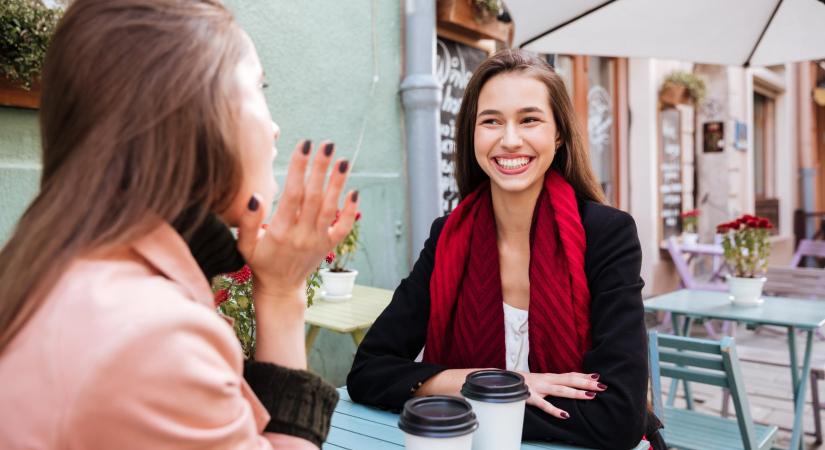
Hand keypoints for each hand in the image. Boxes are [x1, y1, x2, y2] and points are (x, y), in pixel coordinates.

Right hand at [236, 140, 357, 302]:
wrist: (280, 288)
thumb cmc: (259, 261)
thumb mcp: (245, 244)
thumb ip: (249, 221)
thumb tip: (257, 196)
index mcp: (280, 231)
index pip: (292, 195)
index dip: (299, 169)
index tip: (303, 146)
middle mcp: (302, 235)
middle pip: (314, 197)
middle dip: (321, 169)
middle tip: (327, 145)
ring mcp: (318, 241)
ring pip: (330, 208)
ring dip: (338, 184)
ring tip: (343, 161)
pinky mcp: (328, 246)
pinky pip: (343, 228)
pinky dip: (351, 211)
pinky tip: (354, 191)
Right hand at [518, 372, 606, 418]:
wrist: (501, 379)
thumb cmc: (522, 382)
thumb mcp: (539, 381)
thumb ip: (552, 383)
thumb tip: (566, 385)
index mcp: (549, 377)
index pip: (570, 374)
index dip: (583, 375)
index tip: (598, 377)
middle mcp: (546, 380)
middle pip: (569, 380)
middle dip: (586, 382)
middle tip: (602, 386)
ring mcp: (538, 388)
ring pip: (560, 390)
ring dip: (575, 392)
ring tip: (590, 395)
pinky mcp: (530, 397)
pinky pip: (543, 405)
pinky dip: (554, 410)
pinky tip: (565, 415)